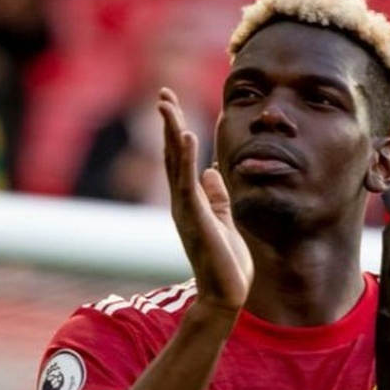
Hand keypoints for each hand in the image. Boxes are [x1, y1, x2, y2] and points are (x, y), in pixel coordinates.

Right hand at [159, 87, 252, 314]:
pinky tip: (185, 135)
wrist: (225, 294)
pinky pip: (187, 183)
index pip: (179, 160)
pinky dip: (185, 158)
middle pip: (171, 155)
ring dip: (170, 132)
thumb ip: (217, 198)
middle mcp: (182, 203)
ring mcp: (186, 210)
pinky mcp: (196, 218)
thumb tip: (211, 172)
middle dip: (167, 124)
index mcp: (190, 202)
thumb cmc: (225, 264)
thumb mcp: (224, 222)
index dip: (175, 131)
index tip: (171, 104)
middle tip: (163, 94)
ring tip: (166, 104)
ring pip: (174, 163)